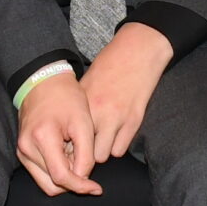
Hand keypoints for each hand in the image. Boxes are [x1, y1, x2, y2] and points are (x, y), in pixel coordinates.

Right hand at [16, 68, 101, 196]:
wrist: (45, 82)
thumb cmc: (67, 97)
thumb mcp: (84, 123)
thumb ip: (86, 154)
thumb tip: (83, 178)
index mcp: (41, 138)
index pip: (61, 177)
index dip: (81, 186)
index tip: (97, 188)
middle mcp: (26, 148)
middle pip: (52, 185)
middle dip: (73, 181)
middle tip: (85, 163)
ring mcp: (22, 151)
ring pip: (46, 182)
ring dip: (64, 176)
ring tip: (75, 155)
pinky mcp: (23, 152)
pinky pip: (41, 173)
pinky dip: (56, 170)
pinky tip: (66, 154)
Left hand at [81, 22, 173, 162]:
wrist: (139, 50)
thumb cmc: (111, 63)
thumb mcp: (87, 80)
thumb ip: (80, 104)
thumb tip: (71, 128)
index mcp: (83, 101)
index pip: (68, 135)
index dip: (68, 143)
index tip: (69, 144)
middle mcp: (98, 112)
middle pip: (84, 149)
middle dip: (85, 150)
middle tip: (86, 145)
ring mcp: (117, 118)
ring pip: (103, 155)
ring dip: (101, 150)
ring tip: (102, 140)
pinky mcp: (134, 121)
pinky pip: (120, 149)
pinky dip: (117, 146)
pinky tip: (116, 136)